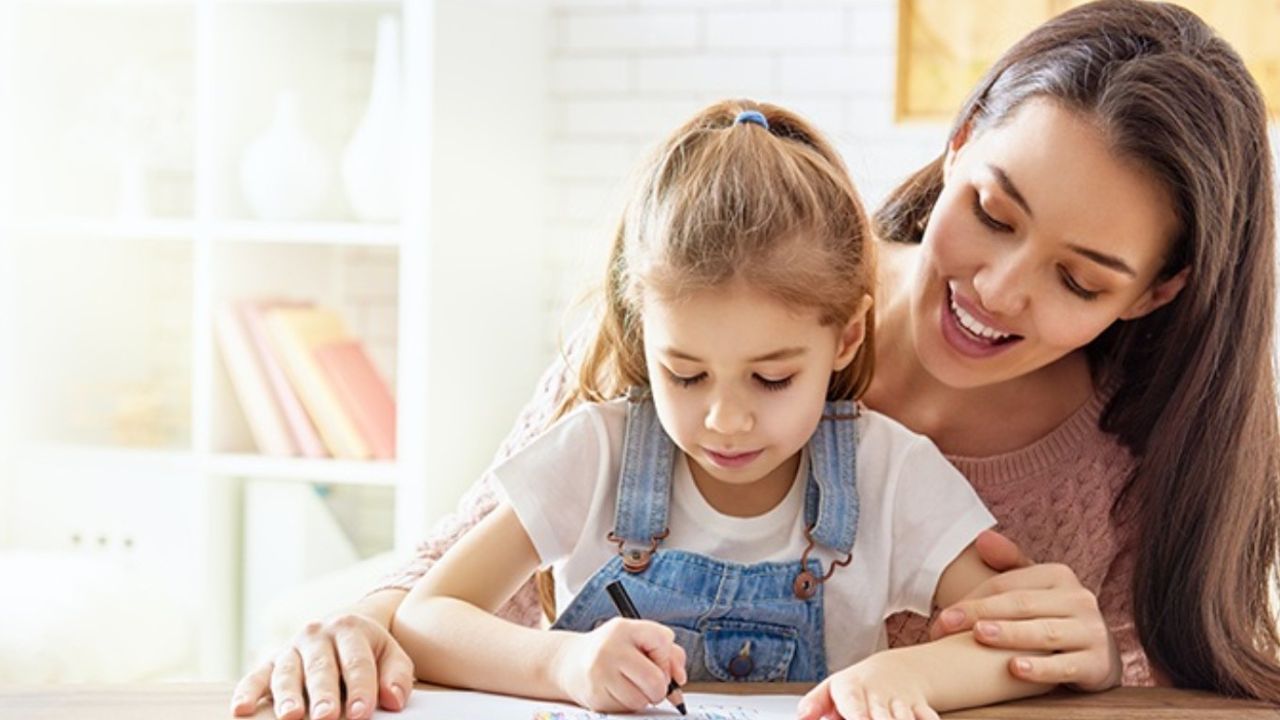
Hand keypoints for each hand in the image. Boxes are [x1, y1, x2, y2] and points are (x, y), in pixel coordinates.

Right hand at [230, 613, 415, 719]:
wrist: (343, 627)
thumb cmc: (369, 651)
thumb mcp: (391, 655)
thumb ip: (396, 676)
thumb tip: (394, 700)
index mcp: (350, 630)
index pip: (357, 662)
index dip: (360, 689)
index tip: (362, 713)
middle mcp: (317, 635)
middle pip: (321, 668)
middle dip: (323, 694)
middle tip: (326, 717)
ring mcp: (292, 648)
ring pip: (288, 672)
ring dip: (287, 695)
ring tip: (290, 716)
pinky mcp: (270, 661)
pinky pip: (256, 675)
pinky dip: (247, 691)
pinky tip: (241, 709)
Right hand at [551, 618, 687, 712]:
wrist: (570, 662)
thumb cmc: (613, 650)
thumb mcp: (637, 639)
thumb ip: (668, 653)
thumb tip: (680, 680)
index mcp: (624, 628)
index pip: (663, 641)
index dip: (667, 657)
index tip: (658, 661)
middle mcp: (610, 648)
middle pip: (655, 679)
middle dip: (660, 687)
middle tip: (651, 683)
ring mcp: (600, 673)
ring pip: (643, 699)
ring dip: (644, 698)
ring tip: (630, 685)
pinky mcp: (595, 696)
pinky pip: (628, 709)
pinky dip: (629, 704)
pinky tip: (617, 691)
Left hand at [798, 654, 937, 719]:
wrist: (894, 670)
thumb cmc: (857, 688)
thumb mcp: (831, 690)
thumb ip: (814, 704)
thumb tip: (801, 717)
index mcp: (853, 688)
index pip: (855, 706)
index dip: (858, 717)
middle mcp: (879, 694)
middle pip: (882, 717)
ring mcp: (901, 700)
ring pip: (905, 717)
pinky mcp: (921, 707)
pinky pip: (928, 717)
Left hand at [929, 530, 1120, 690]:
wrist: (1097, 653)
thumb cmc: (1053, 616)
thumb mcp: (1035, 588)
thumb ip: (1009, 563)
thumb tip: (982, 538)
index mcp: (1060, 575)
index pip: (1007, 585)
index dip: (972, 599)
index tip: (942, 618)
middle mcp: (1080, 599)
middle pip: (1021, 605)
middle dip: (980, 614)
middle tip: (946, 626)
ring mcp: (1091, 631)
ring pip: (1044, 633)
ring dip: (1010, 634)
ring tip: (980, 635)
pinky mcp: (1098, 664)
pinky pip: (1065, 666)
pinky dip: (1040, 668)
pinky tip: (1015, 669)